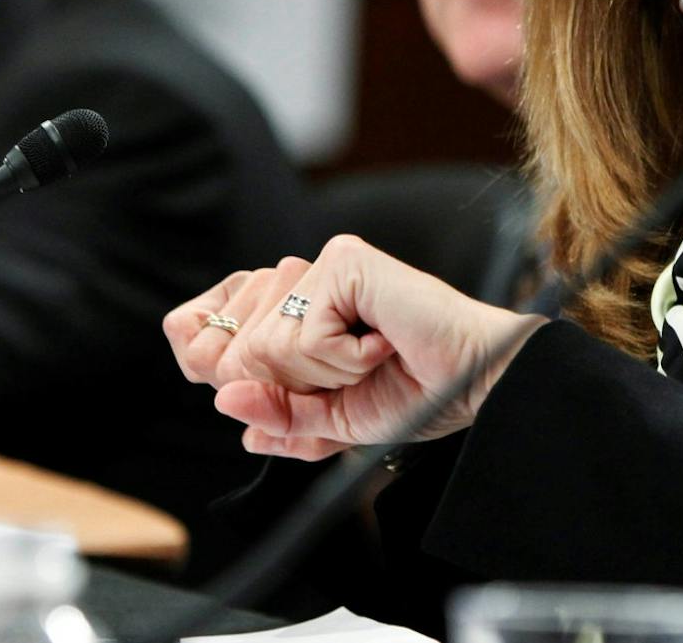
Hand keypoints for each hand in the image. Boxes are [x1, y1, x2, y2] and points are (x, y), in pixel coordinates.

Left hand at [190, 235, 548, 460]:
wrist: (477, 381)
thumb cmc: (418, 391)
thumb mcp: (332, 423)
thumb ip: (279, 418)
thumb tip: (225, 402)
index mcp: (288, 312)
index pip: (206, 340)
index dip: (236, 381)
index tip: (305, 392)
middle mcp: (296, 281)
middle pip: (234, 357)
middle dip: (295, 388)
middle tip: (354, 374)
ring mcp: (318, 266)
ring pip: (265, 349)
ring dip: (325, 376)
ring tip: (372, 357)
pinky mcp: (341, 260)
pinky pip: (303, 337)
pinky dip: (344, 360)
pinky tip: (382, 343)